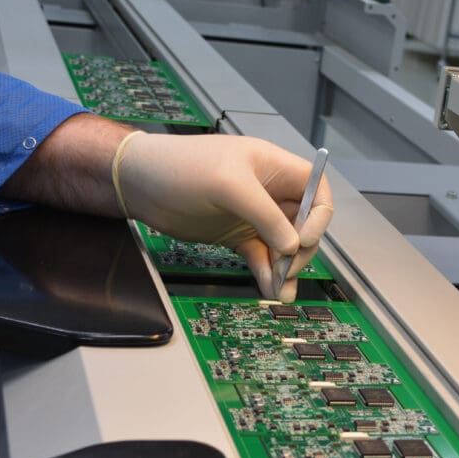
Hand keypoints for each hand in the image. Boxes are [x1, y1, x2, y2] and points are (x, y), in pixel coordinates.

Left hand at [118, 133, 333, 301]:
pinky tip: (267, 287)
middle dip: (300, 249)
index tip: (304, 240)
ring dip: (285, 269)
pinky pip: (261, 256)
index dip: (317, 217)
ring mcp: (254, 214)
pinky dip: (266, 272)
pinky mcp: (237, 234)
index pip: (316, 190)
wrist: (141, 183)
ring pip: (283, 245)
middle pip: (304, 224)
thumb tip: (293, 246)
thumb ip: (265, 216)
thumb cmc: (181, 167)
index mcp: (274, 167)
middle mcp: (269, 191)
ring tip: (280, 290)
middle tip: (287, 269)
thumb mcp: (229, 186)